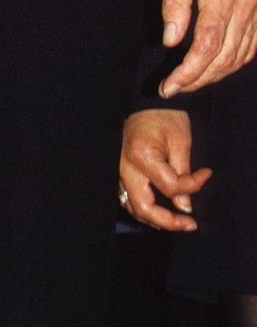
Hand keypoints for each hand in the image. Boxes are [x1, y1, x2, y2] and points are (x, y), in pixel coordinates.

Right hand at [118, 108, 209, 230]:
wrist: (145, 102)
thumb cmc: (163, 117)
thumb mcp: (181, 141)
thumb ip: (183, 175)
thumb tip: (185, 206)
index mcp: (142, 157)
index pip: (170, 188)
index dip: (193, 186)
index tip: (207, 175)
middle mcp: (125, 167)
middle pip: (145, 208)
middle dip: (169, 221)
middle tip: (190, 224)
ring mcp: (118, 170)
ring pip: (133, 207)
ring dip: (155, 219)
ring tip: (176, 221)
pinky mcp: (119, 171)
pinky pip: (127, 197)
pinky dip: (143, 208)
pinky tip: (158, 210)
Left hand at [158, 0, 256, 94]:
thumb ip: (174, 1)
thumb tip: (171, 40)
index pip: (207, 43)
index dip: (189, 71)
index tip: (170, 84)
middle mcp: (246, 6)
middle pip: (224, 57)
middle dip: (198, 79)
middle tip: (173, 88)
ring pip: (238, 58)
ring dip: (213, 76)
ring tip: (188, 81)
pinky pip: (250, 50)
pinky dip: (231, 64)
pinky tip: (212, 68)